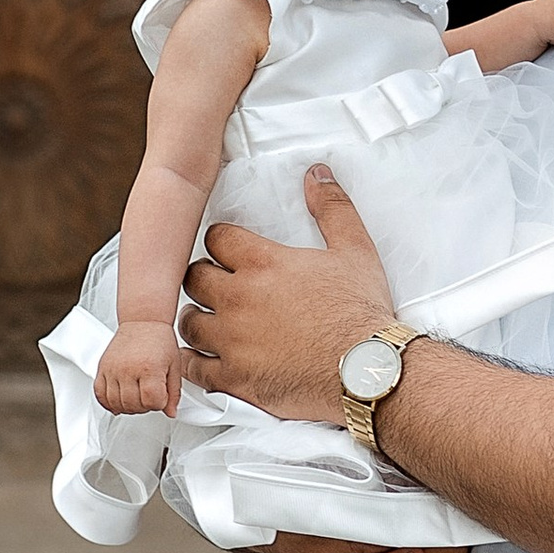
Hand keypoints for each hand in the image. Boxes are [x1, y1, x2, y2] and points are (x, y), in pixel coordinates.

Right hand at [95, 320, 182, 417]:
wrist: (143, 321)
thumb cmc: (160, 340)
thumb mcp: (174, 366)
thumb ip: (173, 392)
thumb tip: (171, 413)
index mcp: (150, 368)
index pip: (152, 402)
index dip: (159, 403)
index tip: (161, 396)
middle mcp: (128, 369)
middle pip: (133, 405)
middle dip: (144, 406)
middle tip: (150, 396)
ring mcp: (113, 369)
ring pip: (115, 403)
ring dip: (127, 407)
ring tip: (136, 397)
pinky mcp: (102, 368)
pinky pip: (99, 394)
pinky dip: (108, 402)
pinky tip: (118, 400)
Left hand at [181, 173, 394, 423]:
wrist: (366, 370)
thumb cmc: (361, 313)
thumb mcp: (355, 250)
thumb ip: (333, 207)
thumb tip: (317, 175)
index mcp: (264, 264)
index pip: (217, 238)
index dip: (220, 241)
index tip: (226, 249)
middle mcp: (240, 298)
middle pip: (193, 278)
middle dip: (202, 277)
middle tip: (214, 283)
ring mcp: (232, 340)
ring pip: (188, 321)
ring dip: (195, 317)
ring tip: (208, 319)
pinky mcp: (234, 377)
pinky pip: (194, 366)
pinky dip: (194, 361)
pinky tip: (205, 358)